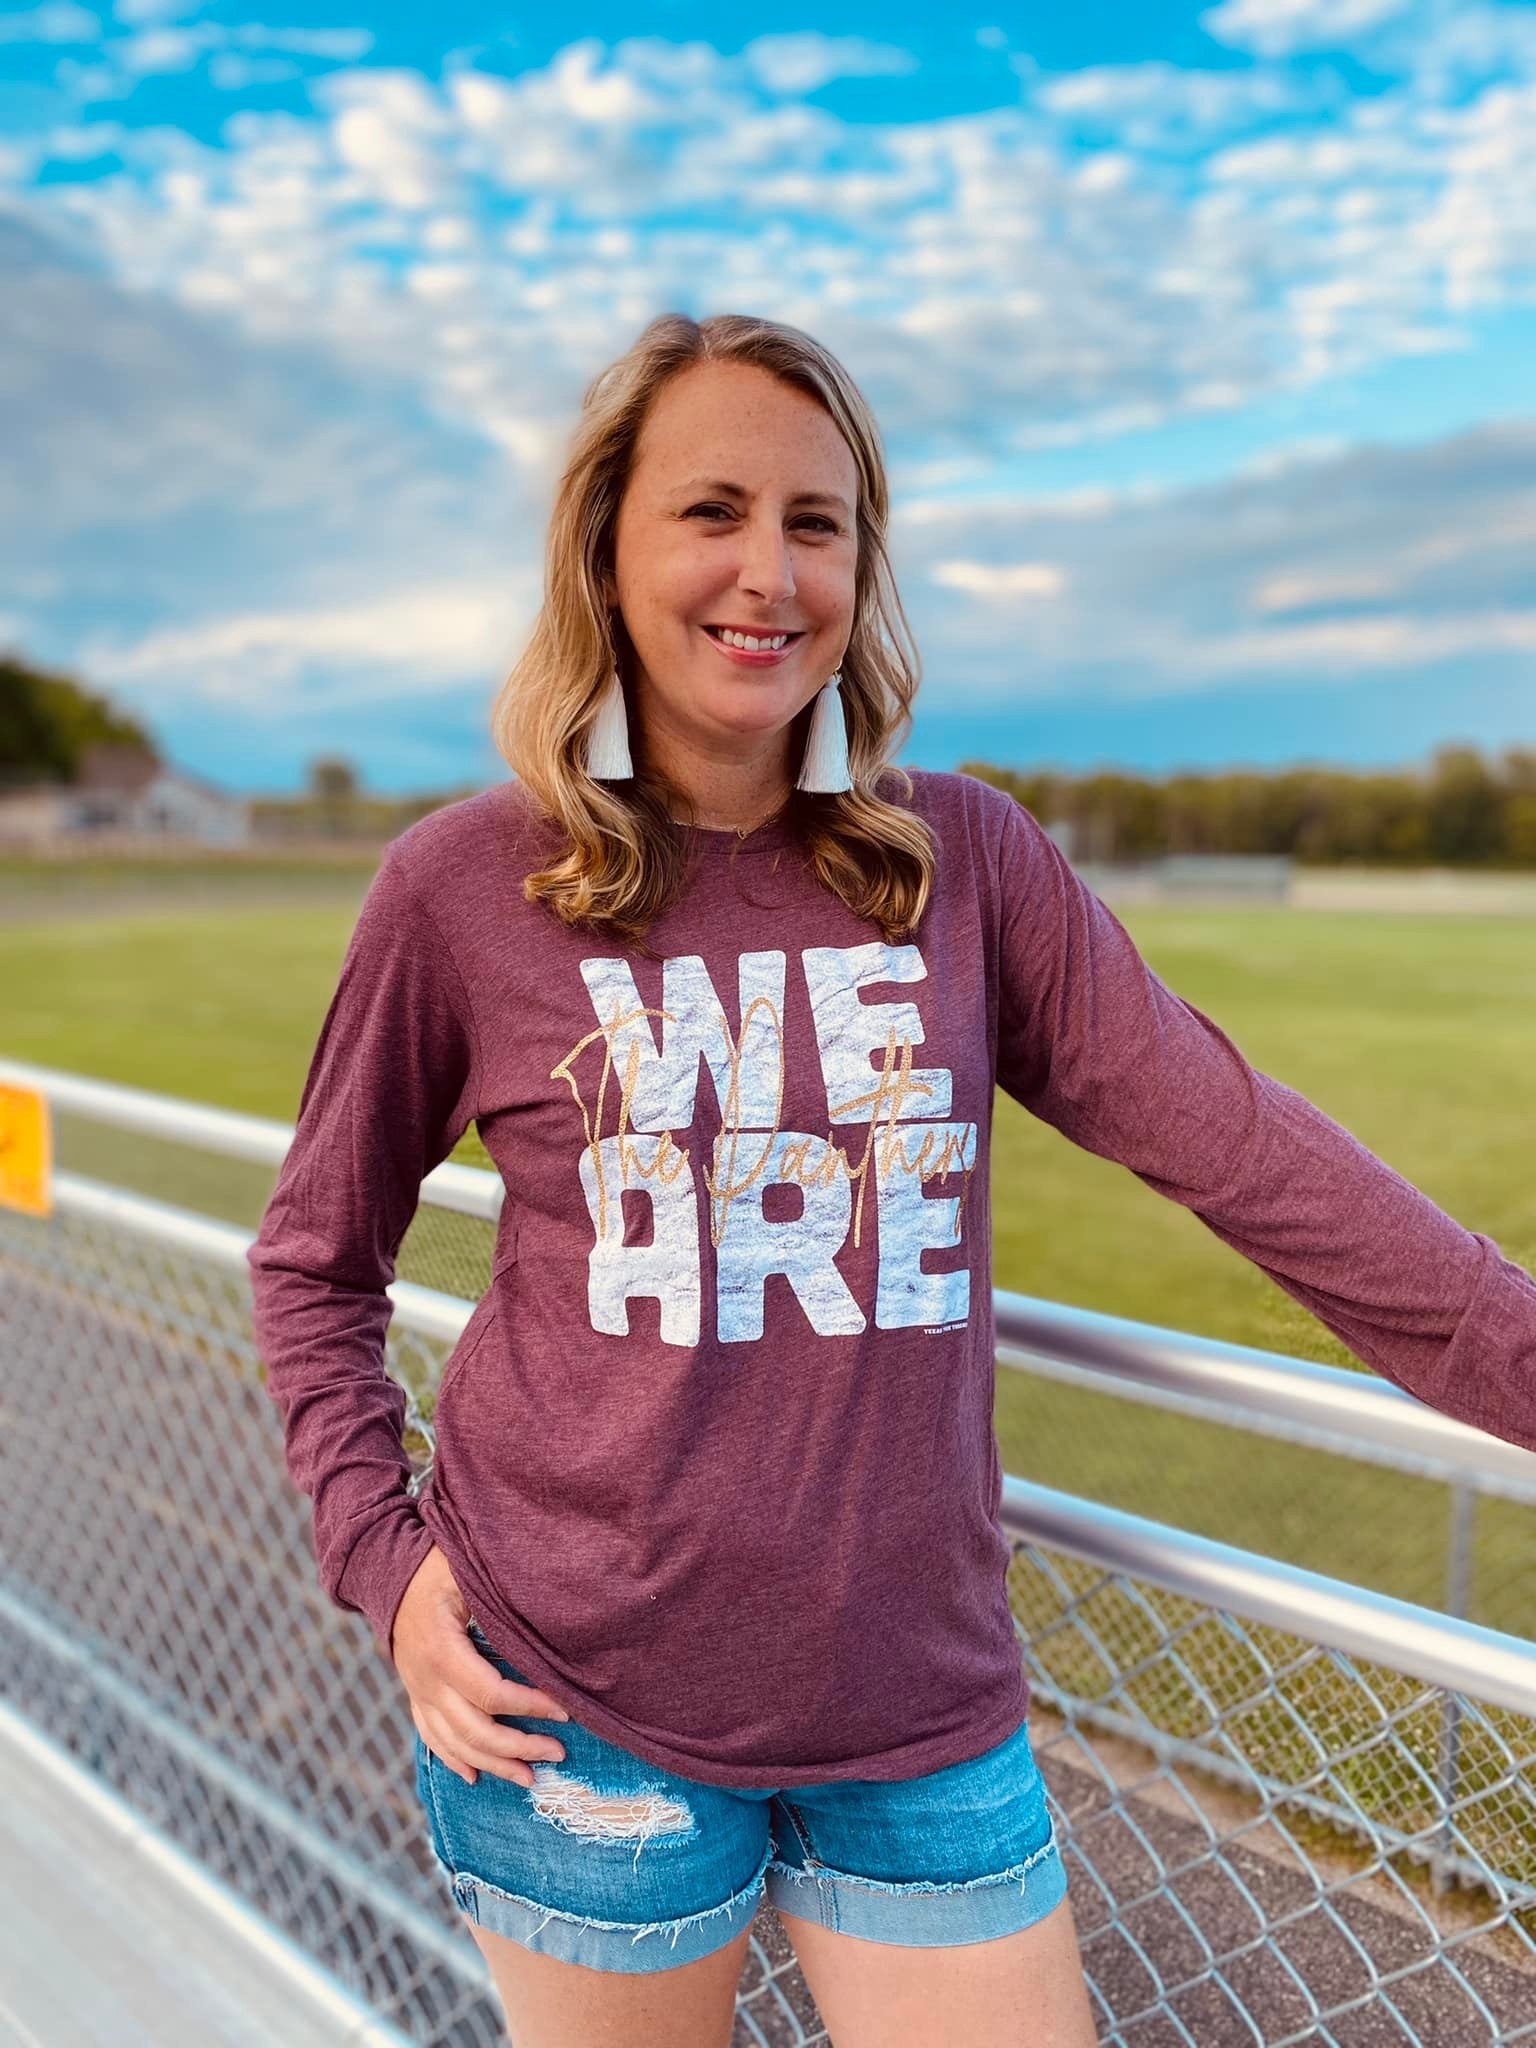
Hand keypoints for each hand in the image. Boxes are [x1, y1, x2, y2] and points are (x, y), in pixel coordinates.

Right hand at [392, 1545, 571, 1786]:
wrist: (385, 1574)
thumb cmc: (436, 1567)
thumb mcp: (466, 1571)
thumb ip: (499, 1597)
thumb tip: (547, 1610)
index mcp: (442, 1651)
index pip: (492, 1694)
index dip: (530, 1706)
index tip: (565, 1709)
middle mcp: (426, 1681)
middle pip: (475, 1731)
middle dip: (520, 1747)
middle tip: (558, 1753)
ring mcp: (418, 1692)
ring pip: (456, 1744)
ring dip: (495, 1764)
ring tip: (530, 1778)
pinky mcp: (415, 1695)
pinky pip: (431, 1738)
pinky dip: (454, 1759)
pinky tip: (474, 1776)